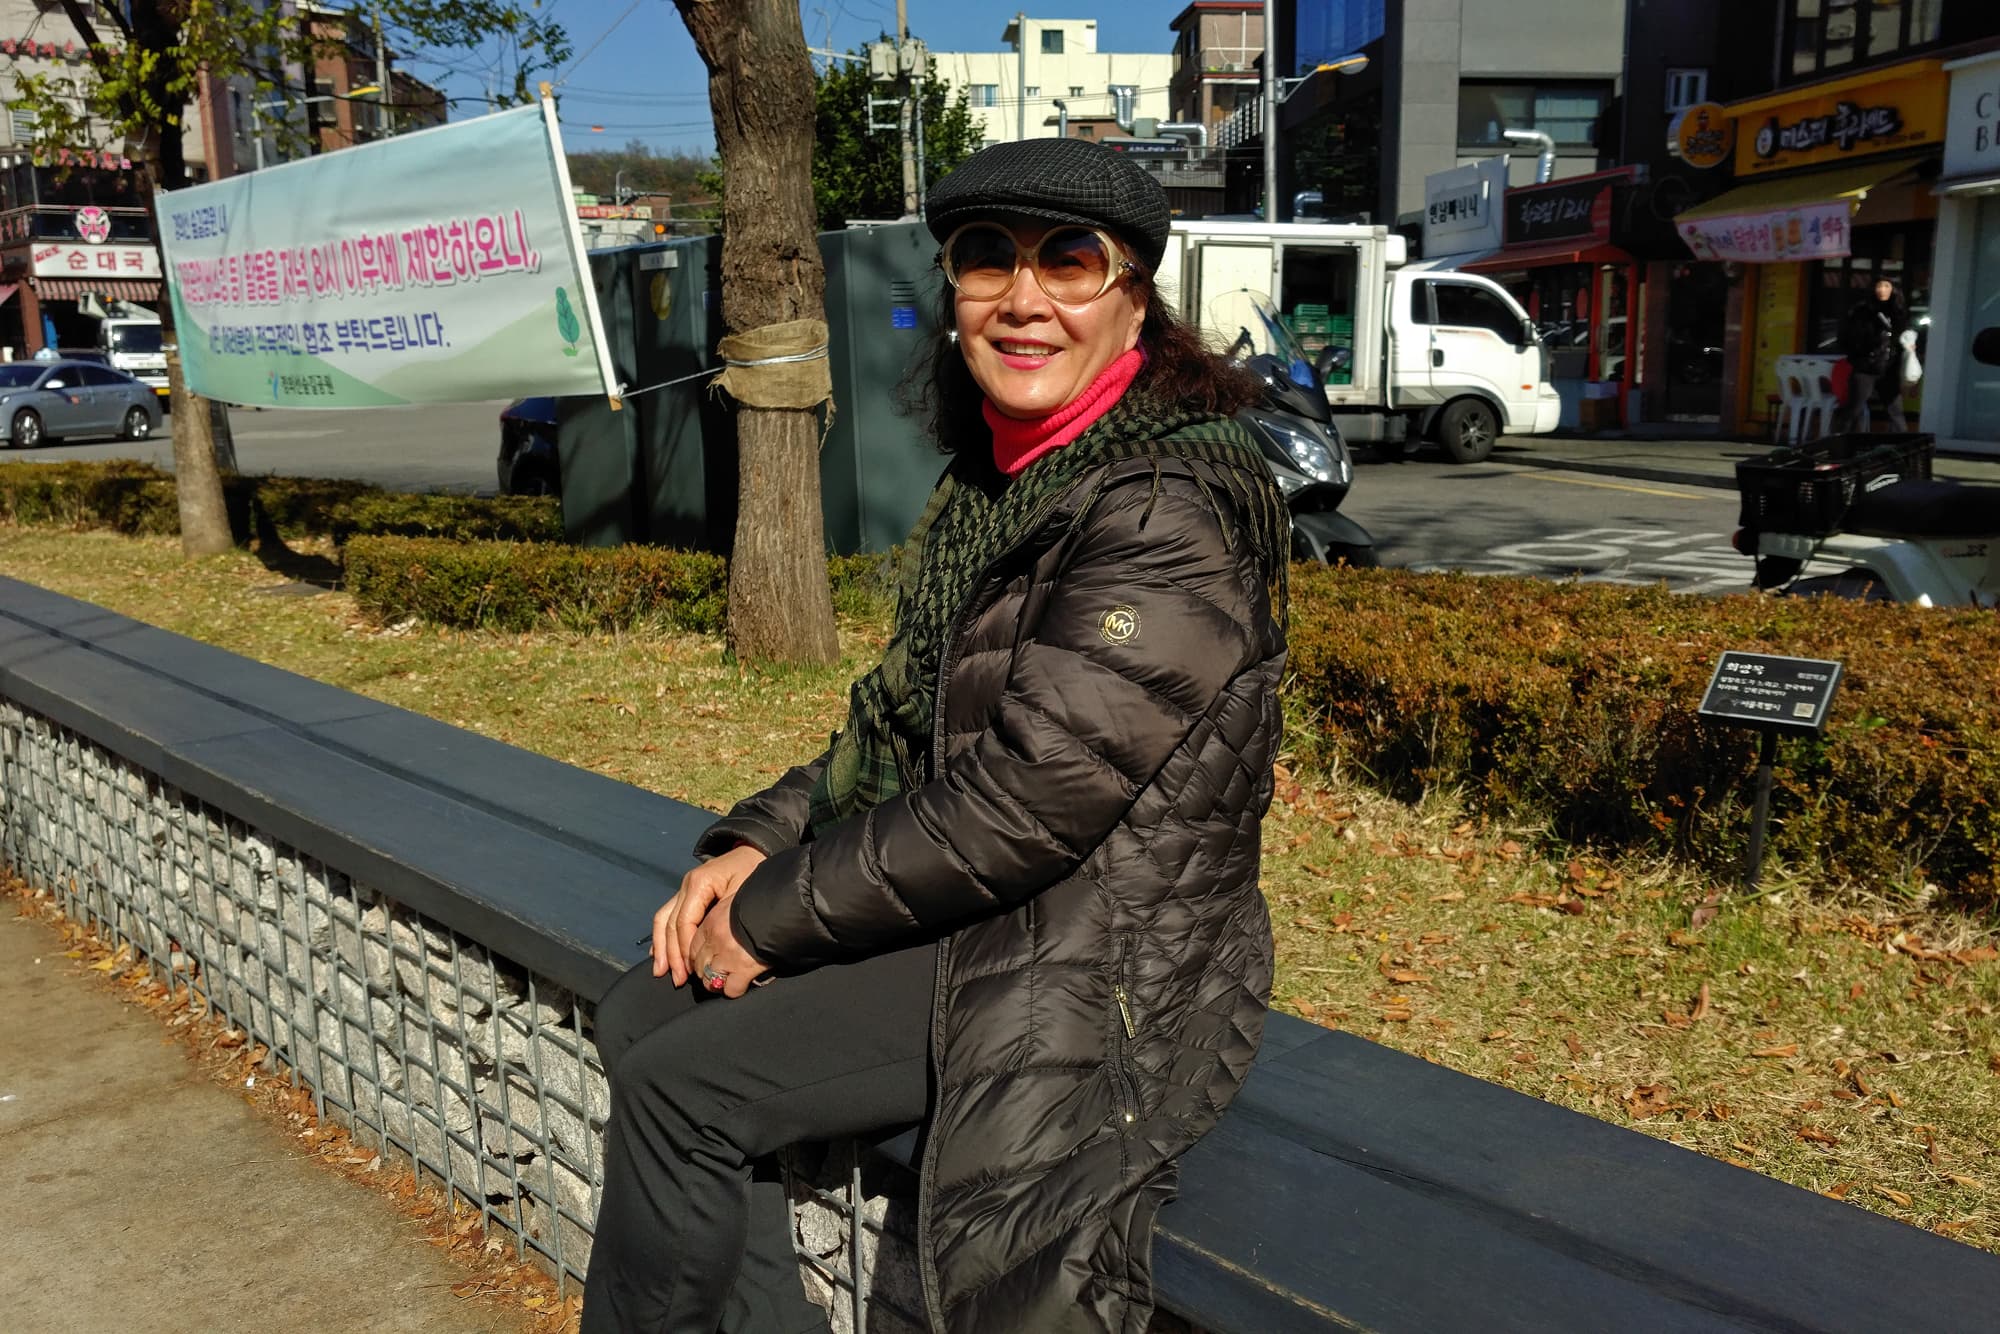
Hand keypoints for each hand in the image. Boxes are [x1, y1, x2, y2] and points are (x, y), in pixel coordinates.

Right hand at [654, 844, 766, 984]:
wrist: (757, 849)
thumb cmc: (754, 869)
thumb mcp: (744, 891)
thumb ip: (724, 917)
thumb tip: (713, 946)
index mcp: (699, 884)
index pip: (683, 922)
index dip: (684, 949)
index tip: (689, 971)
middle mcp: (686, 885)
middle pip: (669, 924)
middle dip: (671, 954)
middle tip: (676, 978)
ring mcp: (685, 889)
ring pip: (663, 919)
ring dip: (662, 947)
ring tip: (661, 971)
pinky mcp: (688, 894)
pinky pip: (668, 915)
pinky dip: (662, 935)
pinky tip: (659, 953)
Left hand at [689, 905, 768, 998]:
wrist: (785, 906)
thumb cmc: (764, 902)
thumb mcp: (737, 903)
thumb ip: (725, 918)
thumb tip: (725, 931)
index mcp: (711, 922)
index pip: (692, 948)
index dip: (697, 958)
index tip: (704, 962)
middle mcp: (715, 940)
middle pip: (699, 966)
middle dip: (705, 973)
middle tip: (717, 973)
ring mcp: (727, 956)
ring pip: (710, 981)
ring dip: (717, 984)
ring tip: (727, 982)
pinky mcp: (743, 969)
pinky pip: (730, 990)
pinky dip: (734, 990)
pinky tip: (742, 984)